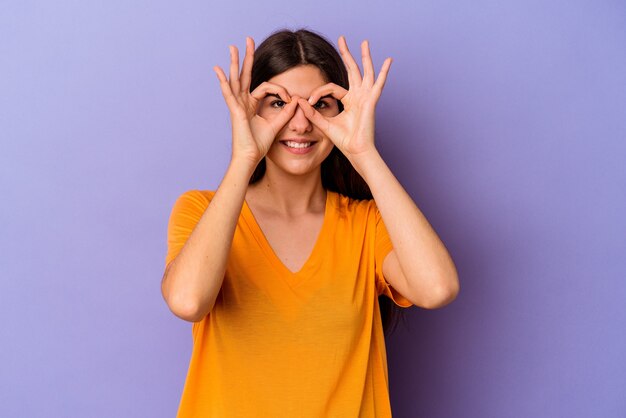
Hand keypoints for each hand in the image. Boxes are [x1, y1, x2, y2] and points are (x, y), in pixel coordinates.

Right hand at [213, 37, 298, 164]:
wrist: (250, 157)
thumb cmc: (259, 145)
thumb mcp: (276, 126)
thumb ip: (286, 113)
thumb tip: (296, 101)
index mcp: (251, 105)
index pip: (265, 87)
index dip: (280, 90)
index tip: (291, 99)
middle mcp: (242, 102)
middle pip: (244, 75)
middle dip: (247, 58)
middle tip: (247, 40)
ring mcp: (237, 105)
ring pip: (235, 79)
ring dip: (234, 62)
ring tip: (232, 47)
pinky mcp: (235, 111)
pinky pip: (229, 94)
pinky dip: (224, 82)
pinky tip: (219, 70)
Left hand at [296, 36, 391, 165]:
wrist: (356, 151)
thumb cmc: (344, 141)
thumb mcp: (324, 124)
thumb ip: (313, 113)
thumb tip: (299, 102)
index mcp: (349, 101)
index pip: (332, 88)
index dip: (318, 92)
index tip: (308, 101)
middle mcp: (358, 96)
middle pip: (352, 71)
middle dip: (347, 55)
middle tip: (342, 39)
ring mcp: (366, 98)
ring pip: (366, 72)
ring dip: (365, 57)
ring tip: (365, 42)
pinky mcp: (371, 101)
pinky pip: (378, 84)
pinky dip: (384, 72)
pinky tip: (389, 60)